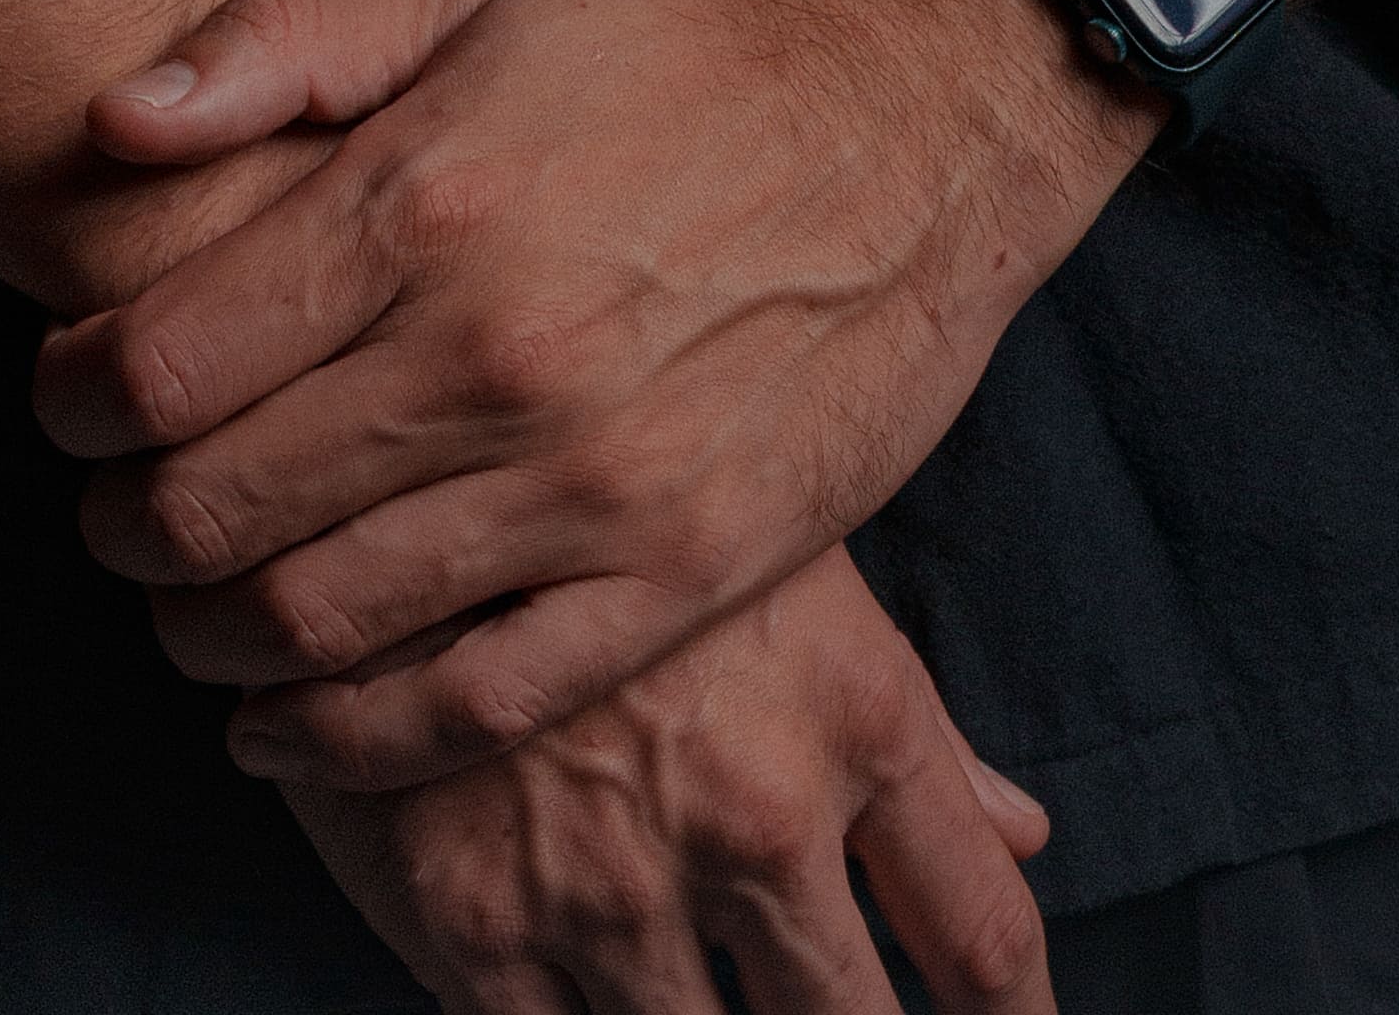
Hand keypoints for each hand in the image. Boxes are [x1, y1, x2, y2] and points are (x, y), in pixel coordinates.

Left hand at [27, 0, 1142, 781]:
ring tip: (185, 606)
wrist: (916, 104)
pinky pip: (475, 704)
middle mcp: (490, 357)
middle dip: (122, 528)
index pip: (162, 363)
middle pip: (217, 510)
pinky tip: (284, 723)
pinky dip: (348, 740)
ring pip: (320, 625)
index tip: (65, 398)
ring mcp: (590, 485)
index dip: (71, 399)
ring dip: (208, 639)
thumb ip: (274, 47)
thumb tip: (110, 120)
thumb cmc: (678, 37)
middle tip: (108, 514)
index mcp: (421, 203)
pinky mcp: (679, 573)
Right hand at [286, 539, 1053, 1014]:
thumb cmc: (609, 473)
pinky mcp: (477, 929)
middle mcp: (753, 814)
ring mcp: (613, 884)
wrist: (373, 439)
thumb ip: (911, 731)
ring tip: (703, 1001)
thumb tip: (1025, 834)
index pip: (981, 935)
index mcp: (851, 715)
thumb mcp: (786, 559)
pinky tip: (599, 1004)